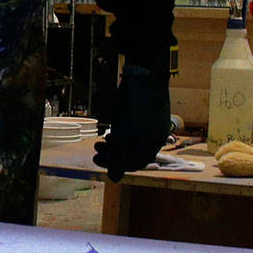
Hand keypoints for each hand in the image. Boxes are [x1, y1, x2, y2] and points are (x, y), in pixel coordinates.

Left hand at [92, 64, 171, 182]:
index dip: (113, 164)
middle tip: (97, 148)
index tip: (96, 158)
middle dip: (112, 153)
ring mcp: (155, 125)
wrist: (145, 74)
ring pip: (134, 142)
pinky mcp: (151, 115)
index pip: (132, 164)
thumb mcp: (123, 133)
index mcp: (151, 144)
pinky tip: (114, 129)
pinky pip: (138, 132)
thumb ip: (119, 157)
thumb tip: (115, 179)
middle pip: (132, 154)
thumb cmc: (133, 103)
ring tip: (103, 139)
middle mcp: (156, 137)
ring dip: (116, 144)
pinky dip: (124, 134)